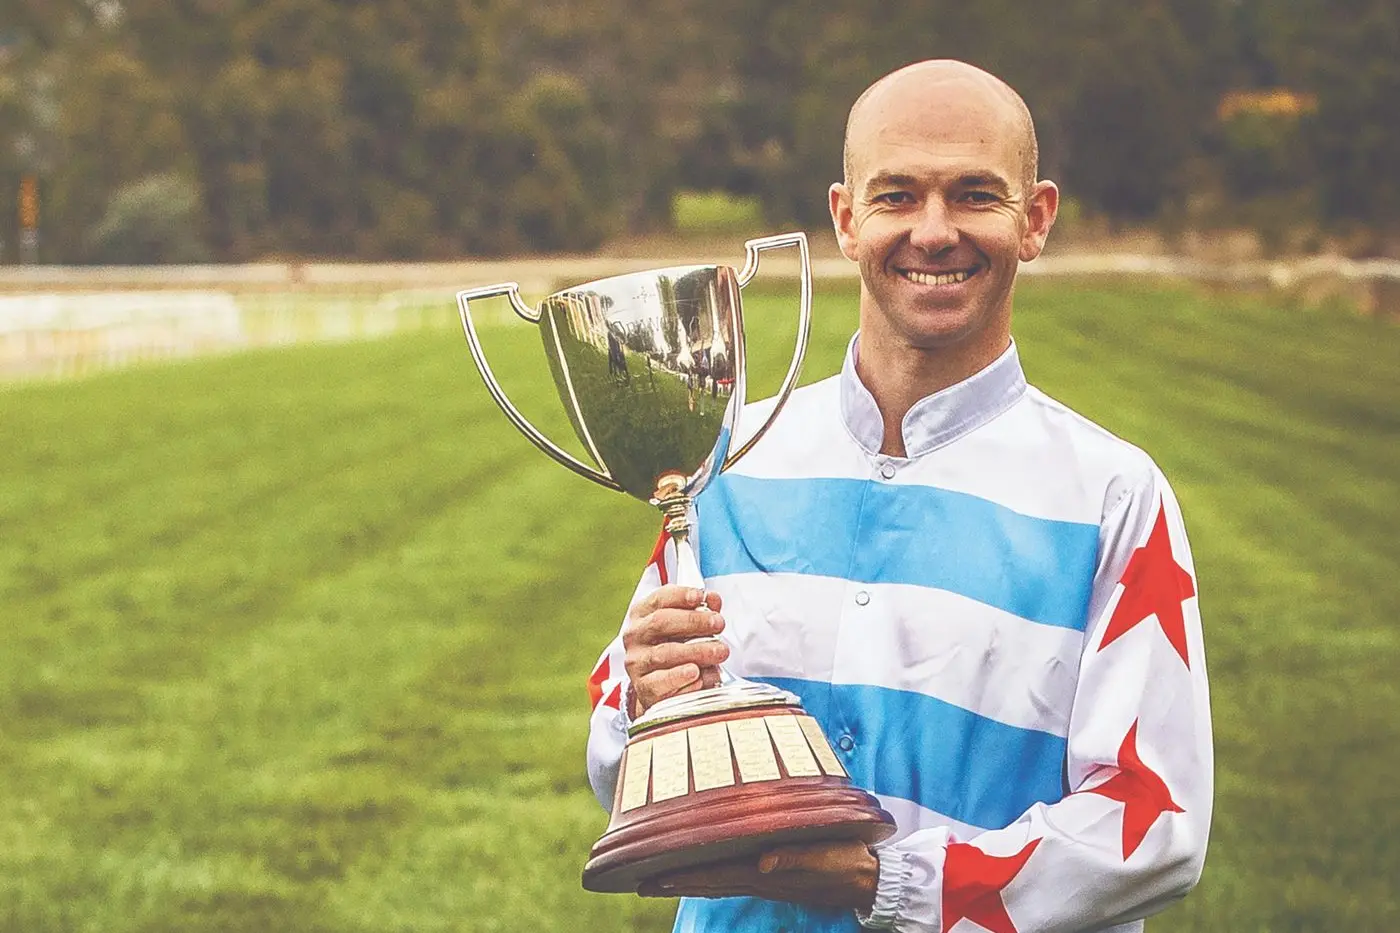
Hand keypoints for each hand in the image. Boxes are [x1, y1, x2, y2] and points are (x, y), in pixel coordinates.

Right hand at [622, 585, 729, 716]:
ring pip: (664, 653)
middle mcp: (635, 636)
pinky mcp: (643, 687)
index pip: (659, 598)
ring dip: (696, 651)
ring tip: (719, 651)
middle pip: (661, 622)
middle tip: (719, 624)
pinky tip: (698, 674)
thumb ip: (701, 610)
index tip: (701, 597)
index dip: (680, 596)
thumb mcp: (686, 626)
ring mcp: (637, 662)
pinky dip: (682, 678)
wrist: (661, 687)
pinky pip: (662, 683)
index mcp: (643, 614)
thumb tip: (713, 600)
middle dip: (694, 621)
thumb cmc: (677, 647)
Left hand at [637, 840, 877, 908]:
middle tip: (640, 885)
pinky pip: (732, 876)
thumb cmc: (845, 862)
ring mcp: (764, 876)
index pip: (713, 875)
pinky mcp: (772, 872)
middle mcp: (758, 877)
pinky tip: (701, 873)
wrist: (867, 877)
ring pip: (716, 881)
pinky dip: (710, 876)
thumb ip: (793, 858)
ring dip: (687, 881)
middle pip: (707, 882)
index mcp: (764, 871)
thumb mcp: (823, 856)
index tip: (649, 879)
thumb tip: (762, 863)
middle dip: (673, 883)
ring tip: (659, 881)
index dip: (681, 878)